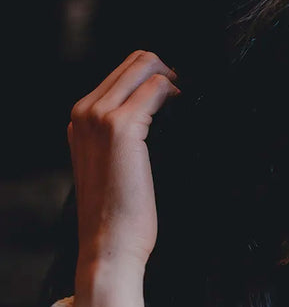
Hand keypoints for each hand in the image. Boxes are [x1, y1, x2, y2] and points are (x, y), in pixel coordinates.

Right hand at [68, 50, 179, 306]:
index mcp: (80, 119)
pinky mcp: (121, 126)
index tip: (180, 96)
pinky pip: (155, 88)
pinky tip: (187, 109)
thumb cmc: (119, 216)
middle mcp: (84, 110)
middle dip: (168, 72)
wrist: (109, 245)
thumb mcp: (114, 170)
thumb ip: (125, 142)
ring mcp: (99, 116)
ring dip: (174, 79)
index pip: (121, 74)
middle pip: (133, 61)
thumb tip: (161, 122)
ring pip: (144, 65)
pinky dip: (175, 93)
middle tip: (191, 97)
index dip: (156, 77)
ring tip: (190, 103)